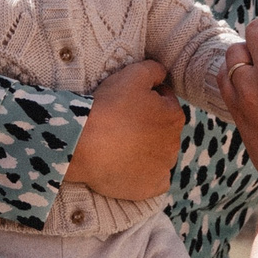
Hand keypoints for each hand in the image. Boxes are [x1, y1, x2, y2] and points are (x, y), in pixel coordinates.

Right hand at [69, 61, 185, 203]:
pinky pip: (153, 181)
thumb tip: (162, 74)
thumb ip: (154, 70)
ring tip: (120, 147)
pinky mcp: (151, 188)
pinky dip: (142, 175)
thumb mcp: (132, 75)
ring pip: (158, 156)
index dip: (146, 101)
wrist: (83, 144)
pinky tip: (126, 167)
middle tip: (121, 126)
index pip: (165, 103)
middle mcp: (175, 143)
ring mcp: (164, 167)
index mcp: (174, 115)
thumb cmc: (108, 107)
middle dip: (147, 127)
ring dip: (145, 151)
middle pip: (162, 131)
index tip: (127, 104)